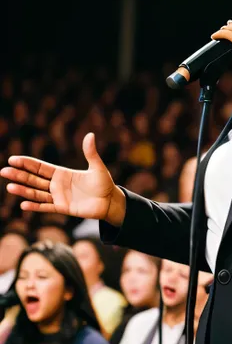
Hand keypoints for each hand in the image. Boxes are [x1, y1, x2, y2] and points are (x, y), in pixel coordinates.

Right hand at [0, 133, 125, 226]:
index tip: (13, 159)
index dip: (27, 163)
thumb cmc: (104, 184)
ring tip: (10, 187)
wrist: (110, 202)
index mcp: (62, 173)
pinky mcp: (63, 208)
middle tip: (4, 171)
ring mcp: (58, 197)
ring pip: (36, 193)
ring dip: (23, 190)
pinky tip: (23, 204)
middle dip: (19, 175)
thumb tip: (90, 135)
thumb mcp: (97, 167)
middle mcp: (57, 185)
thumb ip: (90, 153)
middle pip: (34, 179)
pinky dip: (35, 206)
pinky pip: (46, 207)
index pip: (40, 167)